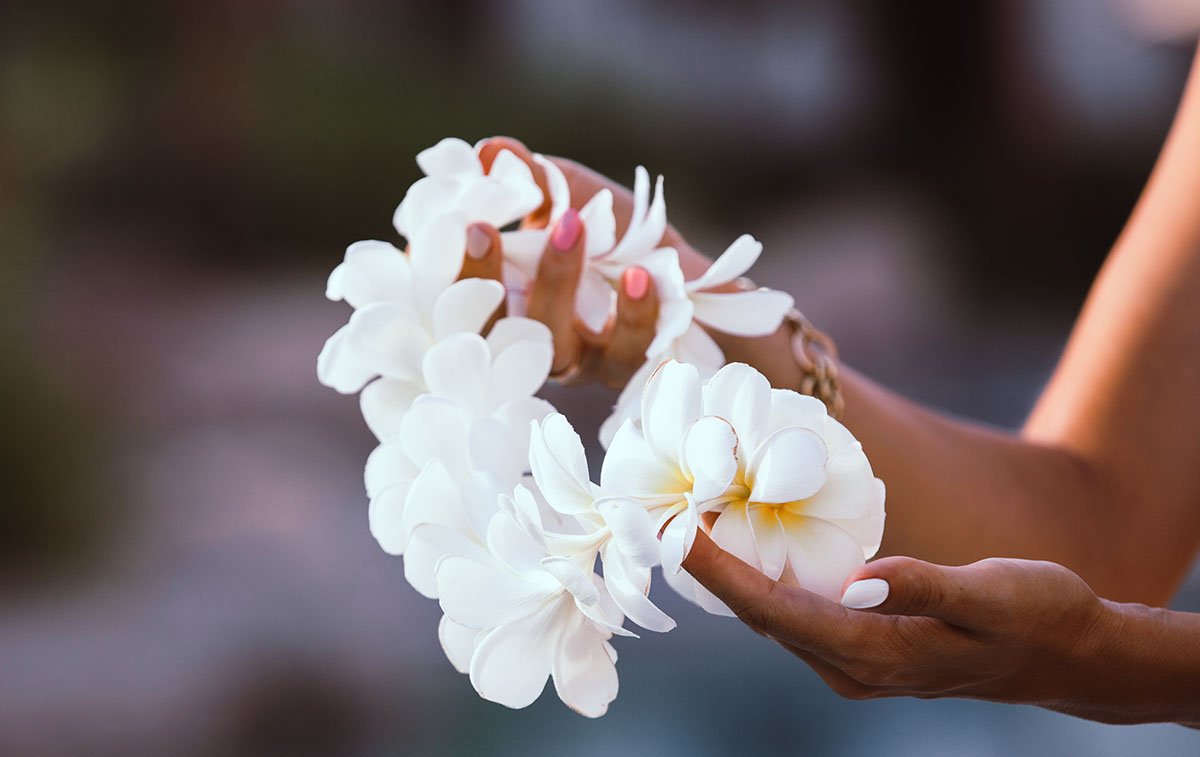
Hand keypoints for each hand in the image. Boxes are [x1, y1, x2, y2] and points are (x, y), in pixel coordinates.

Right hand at [455, 137, 708, 388]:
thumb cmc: (621, 240)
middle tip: (480, 227)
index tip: (449, 222)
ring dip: (556, 284)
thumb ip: (532, 179)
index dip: (444, 267)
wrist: (693, 284)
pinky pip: (629, 351)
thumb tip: (491, 150)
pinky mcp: (631, 368)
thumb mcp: (575, 200)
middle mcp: (535, 339)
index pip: (459, 295)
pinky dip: (634, 312)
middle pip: (491, 328)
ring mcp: (583, 360)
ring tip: (570, 225)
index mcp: (509, 301)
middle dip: (480, 278)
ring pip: (555, 345)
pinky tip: (641, 275)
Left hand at [681, 530, 1157, 723]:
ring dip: (733, 576)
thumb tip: (857, 580)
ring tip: (693, 524)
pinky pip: (797, 616)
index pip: (776, 613)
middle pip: (761, 618)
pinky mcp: (864, 650)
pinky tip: (749, 547)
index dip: (721, 575)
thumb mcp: (992, 593)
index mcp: (878, 654)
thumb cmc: (1038, 615)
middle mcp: (854, 668)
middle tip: (666, 516)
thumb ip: (923, 586)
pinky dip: (765, 582)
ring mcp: (856, 665)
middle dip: (710, 572)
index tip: (675, 535)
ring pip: (775, 619)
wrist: (1069, 655)